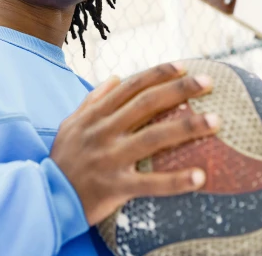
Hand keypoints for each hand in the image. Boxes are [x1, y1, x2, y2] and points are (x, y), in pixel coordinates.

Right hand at [50, 62, 219, 225]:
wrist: (44, 196)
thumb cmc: (63, 159)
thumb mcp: (70, 123)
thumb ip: (93, 100)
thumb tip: (115, 77)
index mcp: (95, 115)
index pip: (131, 87)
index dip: (158, 74)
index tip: (184, 66)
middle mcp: (104, 132)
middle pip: (146, 104)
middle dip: (180, 90)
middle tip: (209, 82)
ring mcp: (110, 158)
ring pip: (153, 138)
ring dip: (187, 127)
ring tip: (216, 121)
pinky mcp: (115, 187)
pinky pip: (150, 183)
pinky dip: (176, 180)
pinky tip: (200, 176)